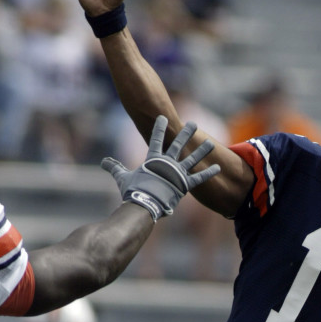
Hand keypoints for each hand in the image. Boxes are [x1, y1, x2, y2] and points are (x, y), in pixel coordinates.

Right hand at [102, 116, 220, 219]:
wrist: (144, 204)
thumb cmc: (133, 191)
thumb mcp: (122, 177)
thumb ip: (114, 167)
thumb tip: (103, 162)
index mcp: (153, 160)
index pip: (156, 139)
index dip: (159, 128)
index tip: (163, 117)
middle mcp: (167, 163)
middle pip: (178, 144)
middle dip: (186, 133)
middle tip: (193, 123)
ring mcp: (177, 173)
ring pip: (192, 159)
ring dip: (202, 150)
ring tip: (210, 142)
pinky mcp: (185, 185)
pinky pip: (199, 178)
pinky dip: (208, 173)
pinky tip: (217, 167)